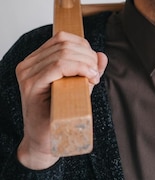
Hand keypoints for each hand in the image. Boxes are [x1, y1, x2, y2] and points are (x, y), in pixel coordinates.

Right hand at [16, 32, 107, 169]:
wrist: (44, 141)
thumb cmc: (59, 115)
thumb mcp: (78, 88)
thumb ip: (89, 70)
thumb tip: (102, 55)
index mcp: (36, 61)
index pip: (62, 38)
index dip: (83, 46)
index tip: (94, 65)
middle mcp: (28, 65)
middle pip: (64, 44)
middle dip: (87, 56)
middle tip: (96, 74)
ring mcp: (27, 74)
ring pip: (63, 54)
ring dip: (85, 63)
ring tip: (93, 78)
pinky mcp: (31, 86)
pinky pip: (58, 66)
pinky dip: (78, 68)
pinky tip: (89, 79)